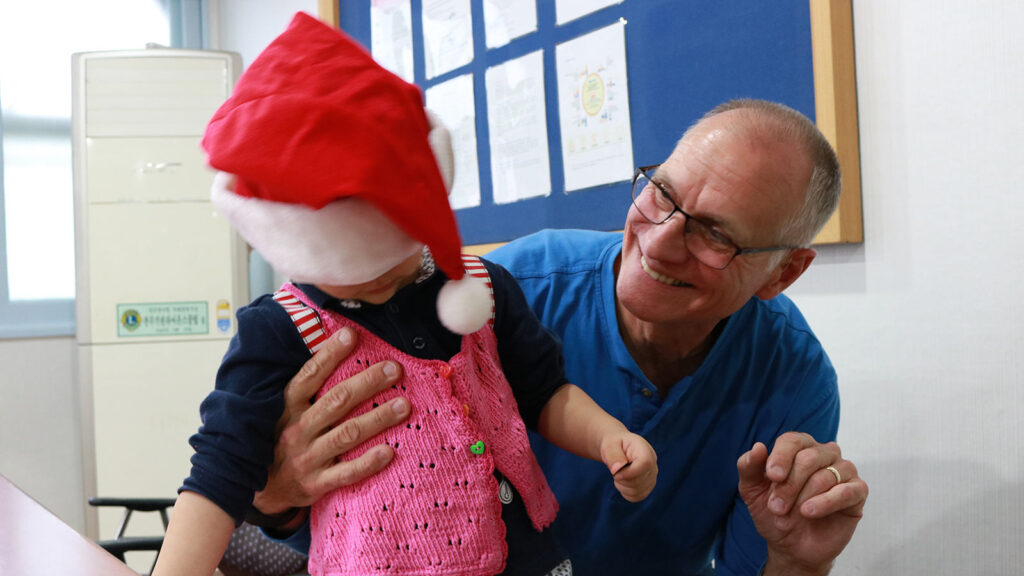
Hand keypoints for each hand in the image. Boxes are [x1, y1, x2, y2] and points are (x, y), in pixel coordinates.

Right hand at [253, 327, 410, 516]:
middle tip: (394, 369)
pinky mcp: (316, 483)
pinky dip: (368, 462)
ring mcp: (307, 457)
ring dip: (378, 418)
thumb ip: (306, 387)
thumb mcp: (283, 410)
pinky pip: (346, 473)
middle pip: (337, 401)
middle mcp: (297, 429)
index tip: (351, 334)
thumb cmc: (280, 439)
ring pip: (347, 434)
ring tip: (404, 405)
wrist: (261, 489)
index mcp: (287, 407)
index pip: (309, 376)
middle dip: (367, 383)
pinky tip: (389, 451)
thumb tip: (333, 347)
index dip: (329, 354)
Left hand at [602, 431, 657, 501]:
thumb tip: (617, 469)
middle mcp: (653, 464)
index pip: (645, 464)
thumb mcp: (610, 445)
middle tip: (614, 470)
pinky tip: (623, 482)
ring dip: (622, 486)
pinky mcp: (648, 487)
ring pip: (637, 491)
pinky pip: (637, 497)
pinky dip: (626, 493)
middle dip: (621, 479)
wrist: (618, 449)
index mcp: (645, 450)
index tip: (615, 473)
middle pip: (638, 481)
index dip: (629, 472)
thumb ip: (613, 455)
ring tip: (618, 474)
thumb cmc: (614, 445)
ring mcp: (652, 477)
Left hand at [737, 432, 867, 575]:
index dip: (781, 457)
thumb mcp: (752, 491)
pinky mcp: (857, 492)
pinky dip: (827, 501)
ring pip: (826, 475)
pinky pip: (847, 490)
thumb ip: (748, 467)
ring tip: (794, 513)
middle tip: (776, 507)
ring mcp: (843, 471)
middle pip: (808, 458)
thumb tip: (758, 447)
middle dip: (789, 485)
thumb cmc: (773, 513)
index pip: (792, 440)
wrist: (791, 546)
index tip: (772, 477)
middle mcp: (824, 454)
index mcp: (799, 448)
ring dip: (804, 497)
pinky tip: (810, 512)